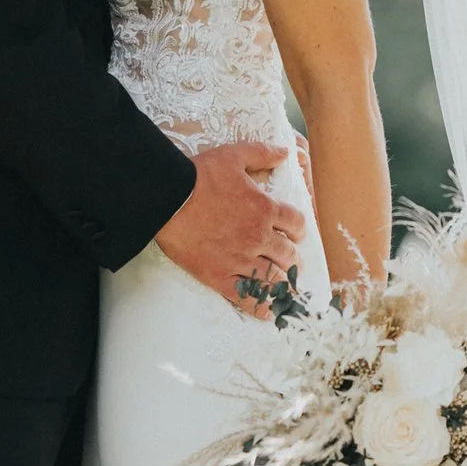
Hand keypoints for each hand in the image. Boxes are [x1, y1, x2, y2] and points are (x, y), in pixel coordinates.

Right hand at [155, 140, 308, 317]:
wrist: (168, 199)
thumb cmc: (199, 175)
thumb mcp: (234, 155)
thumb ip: (262, 153)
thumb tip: (284, 151)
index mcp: (265, 209)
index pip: (296, 223)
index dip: (298, 229)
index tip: (295, 233)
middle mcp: (258, 237)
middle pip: (288, 254)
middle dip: (292, 258)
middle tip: (290, 261)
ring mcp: (240, 259)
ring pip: (273, 278)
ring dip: (282, 282)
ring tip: (285, 287)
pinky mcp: (220, 276)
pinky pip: (247, 298)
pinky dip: (261, 307)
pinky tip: (269, 313)